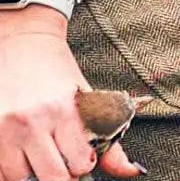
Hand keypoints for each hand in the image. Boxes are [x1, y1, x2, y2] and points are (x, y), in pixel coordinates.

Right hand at [0, 6, 143, 179]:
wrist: (26, 43)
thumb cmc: (60, 73)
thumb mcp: (89, 98)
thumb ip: (110, 139)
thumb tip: (134, 171)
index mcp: (67, 109)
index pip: (80, 164)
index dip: (83, 164)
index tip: (82, 155)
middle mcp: (35, 120)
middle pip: (52, 178)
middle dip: (61, 174)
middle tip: (62, 159)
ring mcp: (8, 129)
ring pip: (20, 178)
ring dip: (33, 172)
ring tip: (40, 151)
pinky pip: (0, 171)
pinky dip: (12, 169)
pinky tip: (22, 152)